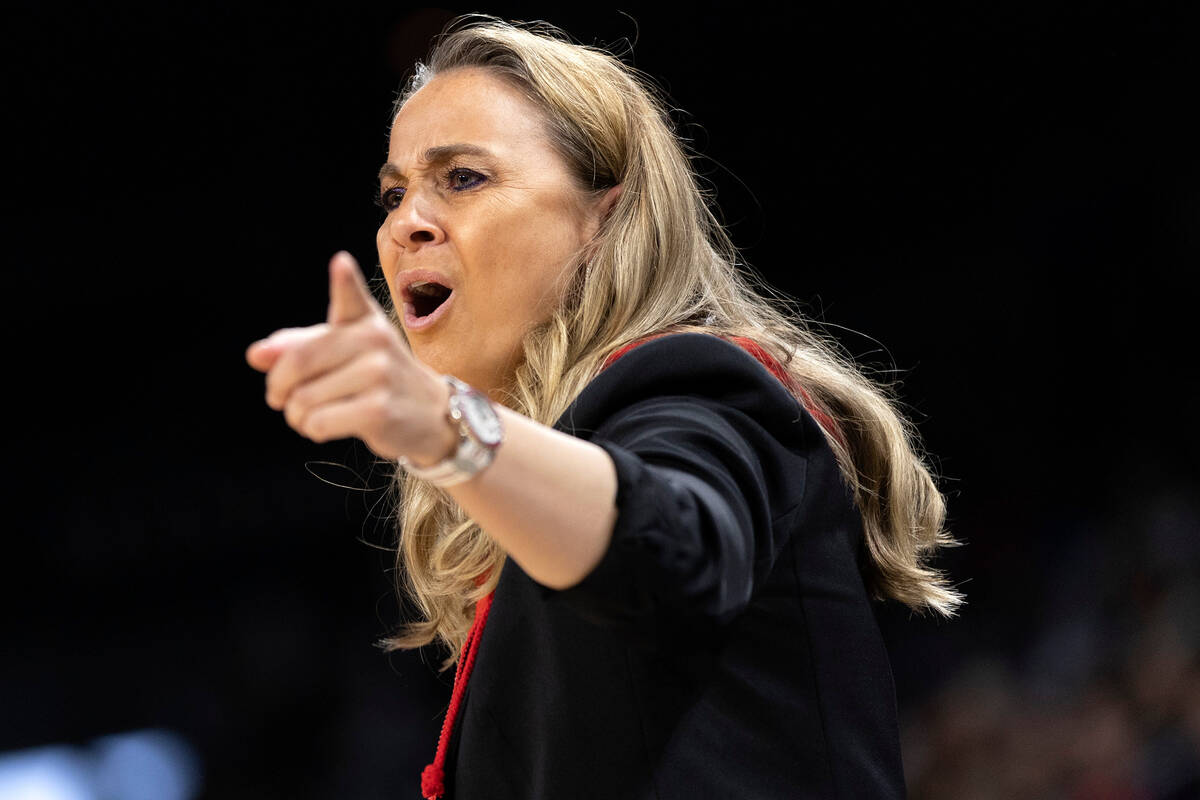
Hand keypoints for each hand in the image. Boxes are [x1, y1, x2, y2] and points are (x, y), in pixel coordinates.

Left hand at [245, 251, 457, 464]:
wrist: (431, 416)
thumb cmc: (377, 381)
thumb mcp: (342, 355)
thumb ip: (297, 348)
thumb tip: (255, 355)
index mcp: (365, 322)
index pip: (351, 298)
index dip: (344, 280)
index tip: (340, 263)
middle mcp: (375, 341)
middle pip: (298, 362)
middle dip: (278, 387)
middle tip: (280, 399)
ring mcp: (379, 375)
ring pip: (303, 398)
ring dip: (296, 416)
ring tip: (313, 415)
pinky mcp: (379, 410)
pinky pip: (318, 422)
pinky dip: (312, 430)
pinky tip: (328, 427)